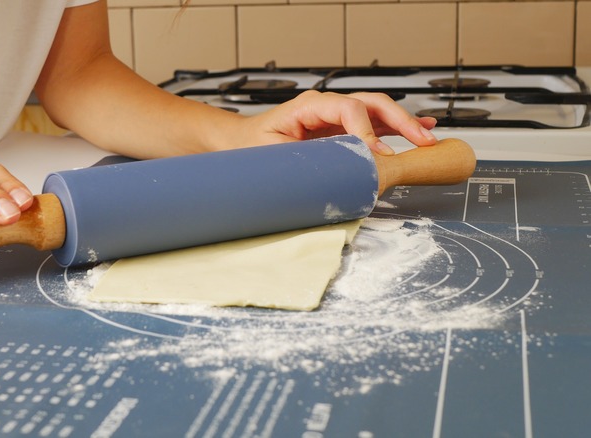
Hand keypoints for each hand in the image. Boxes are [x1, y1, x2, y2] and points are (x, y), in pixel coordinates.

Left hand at [239, 90, 437, 154]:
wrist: (241, 143)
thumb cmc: (253, 147)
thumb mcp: (274, 155)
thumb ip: (304, 161)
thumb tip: (336, 174)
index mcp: (309, 106)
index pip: (349, 108)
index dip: (367, 129)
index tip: (378, 152)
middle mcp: (326, 106)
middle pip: (372, 104)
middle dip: (400, 120)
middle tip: (421, 139)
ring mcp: (336, 115)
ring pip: (378, 112)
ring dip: (405, 123)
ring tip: (428, 136)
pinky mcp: (341, 127)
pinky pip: (374, 123)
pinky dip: (396, 127)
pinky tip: (419, 129)